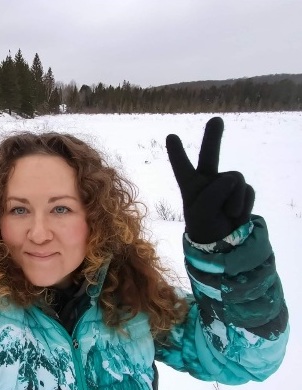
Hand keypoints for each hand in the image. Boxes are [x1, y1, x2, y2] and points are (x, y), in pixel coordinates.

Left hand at [166, 117, 254, 242]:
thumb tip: (233, 178)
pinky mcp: (242, 189)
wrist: (223, 241)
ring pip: (234, 180)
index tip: (171, 136)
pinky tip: (236, 213)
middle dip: (213, 137)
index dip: (177, 153)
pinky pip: (247, 191)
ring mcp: (225, 183)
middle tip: (216, 119)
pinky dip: (243, 204)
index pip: (182, 167)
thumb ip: (214, 193)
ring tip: (226, 212)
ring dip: (232, 200)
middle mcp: (207, 179)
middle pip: (210, 154)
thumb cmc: (204, 226)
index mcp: (190, 185)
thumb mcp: (202, 212)